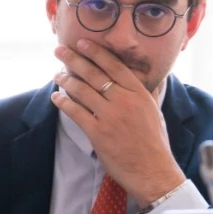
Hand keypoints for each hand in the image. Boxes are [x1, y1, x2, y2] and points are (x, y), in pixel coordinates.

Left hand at [51, 39, 184, 206]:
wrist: (153, 169)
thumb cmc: (156, 143)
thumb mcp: (156, 113)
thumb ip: (150, 95)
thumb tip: (152, 82)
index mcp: (140, 93)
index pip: (115, 66)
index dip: (96, 53)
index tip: (82, 43)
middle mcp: (124, 101)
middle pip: (94, 74)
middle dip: (74, 60)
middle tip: (60, 50)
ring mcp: (110, 116)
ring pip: (82, 91)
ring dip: (66, 80)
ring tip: (56, 74)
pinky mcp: (98, 133)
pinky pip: (75, 112)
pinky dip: (63, 102)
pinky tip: (56, 97)